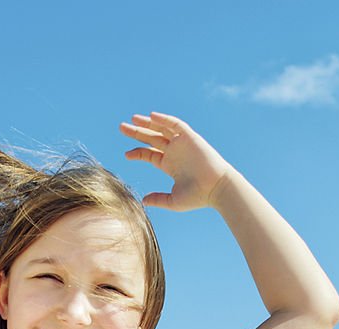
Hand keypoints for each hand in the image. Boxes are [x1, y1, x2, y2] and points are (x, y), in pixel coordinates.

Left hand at [120, 112, 234, 211]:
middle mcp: (174, 152)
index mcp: (170, 165)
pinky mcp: (190, 137)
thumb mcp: (173, 200)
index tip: (126, 154)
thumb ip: (158, 199)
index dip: (137, 152)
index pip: (150, 154)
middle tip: (121, 127)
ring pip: (161, 129)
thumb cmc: (198, 197)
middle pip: (152, 138)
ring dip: (148, 123)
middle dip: (137, 133)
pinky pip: (176, 124)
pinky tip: (152, 116)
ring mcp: (182, 144)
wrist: (216, 188)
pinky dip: (164, 119)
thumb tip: (143, 201)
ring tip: (132, 119)